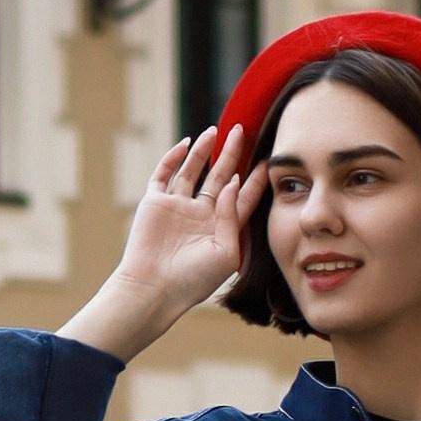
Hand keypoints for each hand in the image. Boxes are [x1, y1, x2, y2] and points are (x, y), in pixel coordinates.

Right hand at [63, 126, 267, 362]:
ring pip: (192, 171)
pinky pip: (163, 175)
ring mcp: (177, 208)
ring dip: (203, 151)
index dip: (254, 180)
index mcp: (220, 229)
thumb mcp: (226, 252)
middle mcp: (200, 215)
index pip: (242, 198)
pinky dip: (173, 158)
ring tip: (216, 131)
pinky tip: (187, 143)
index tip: (267, 161)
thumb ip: (233, 216)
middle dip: (231, 155)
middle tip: (242, 131)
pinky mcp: (154, 203)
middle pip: (219, 178)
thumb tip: (233, 182)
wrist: (153, 290)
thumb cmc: (193, 281)